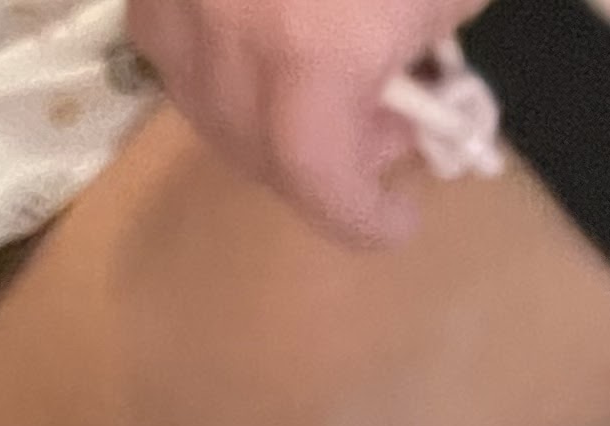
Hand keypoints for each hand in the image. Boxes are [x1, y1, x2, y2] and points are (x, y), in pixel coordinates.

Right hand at [122, 0, 463, 245]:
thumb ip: (432, 35)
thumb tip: (408, 86)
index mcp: (315, 57)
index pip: (325, 186)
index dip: (362, 218)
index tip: (397, 220)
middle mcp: (230, 55)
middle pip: (268, 158)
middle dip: (329, 158)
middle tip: (385, 123)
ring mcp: (178, 20)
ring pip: (216, 115)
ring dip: (273, 116)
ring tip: (325, 70)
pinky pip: (178, 56)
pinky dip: (221, 63)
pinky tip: (260, 29)